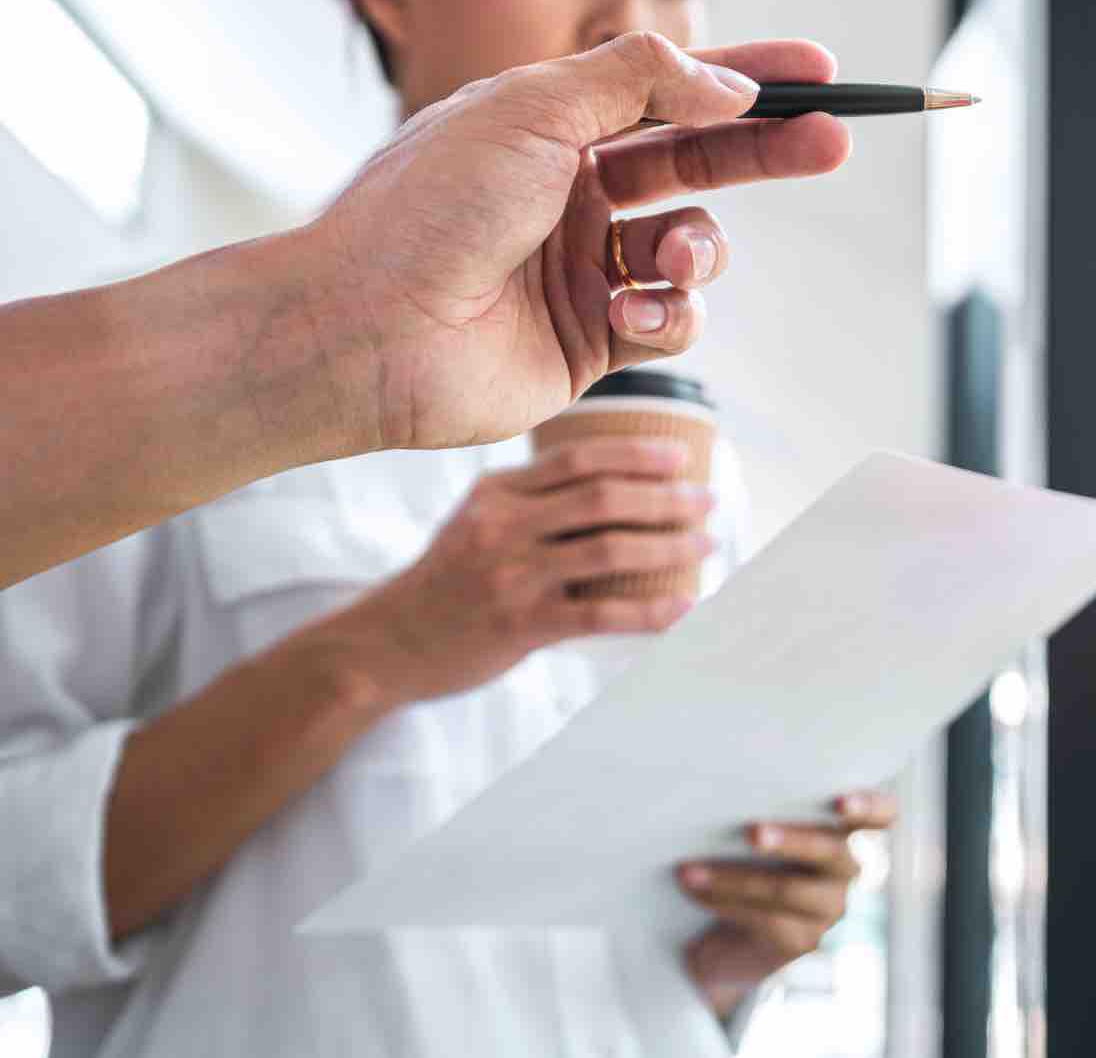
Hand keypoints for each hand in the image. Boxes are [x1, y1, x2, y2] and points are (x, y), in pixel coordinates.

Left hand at [310, 32, 849, 451]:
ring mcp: (585, 268)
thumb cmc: (426, 211)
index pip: (671, 90)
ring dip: (701, 252)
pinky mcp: (593, 342)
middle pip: (702, 163)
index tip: (816, 74)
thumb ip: (639, 81)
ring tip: (673, 261)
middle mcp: (573, 193)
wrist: (367, 332)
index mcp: (552, 126)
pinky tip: (627, 315)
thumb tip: (726, 85)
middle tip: (831, 143)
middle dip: (767, 154)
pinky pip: (673, 322)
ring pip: (695, 250)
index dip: (747, 79)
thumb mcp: (532, 109)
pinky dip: (667, 316)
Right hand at [334, 437, 711, 705]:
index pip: (577, 458)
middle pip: (603, 499)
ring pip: (610, 551)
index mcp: (496, 493)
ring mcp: (511, 577)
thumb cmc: (445, 582)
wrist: (385, 644)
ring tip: (705, 545)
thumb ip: (530, 501)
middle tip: (707, 501)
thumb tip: (614, 486)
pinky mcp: (520, 626)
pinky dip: (651, 612)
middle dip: (667, 498)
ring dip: (668, 547)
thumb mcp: (474, 521)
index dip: (635, 453)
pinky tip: (684, 607)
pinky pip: (601, 616)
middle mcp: (502, 527)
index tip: (679, 456)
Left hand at [679, 790, 900, 1019]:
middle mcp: (845, 868)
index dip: (870, 806)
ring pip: (787, 889)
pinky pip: (763, 917)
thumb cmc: (745, 862)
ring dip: (735, 877)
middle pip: (830, 850)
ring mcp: (829, 907)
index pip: (881, 814)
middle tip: (753, 832)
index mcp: (842, 830)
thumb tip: (717, 793)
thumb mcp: (760, 836)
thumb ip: (762, 814)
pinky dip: (722, 899)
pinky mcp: (804, 940)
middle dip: (792, 840)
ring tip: (691, 869)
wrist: (730, 939)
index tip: (842, 802)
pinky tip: (693, 887)